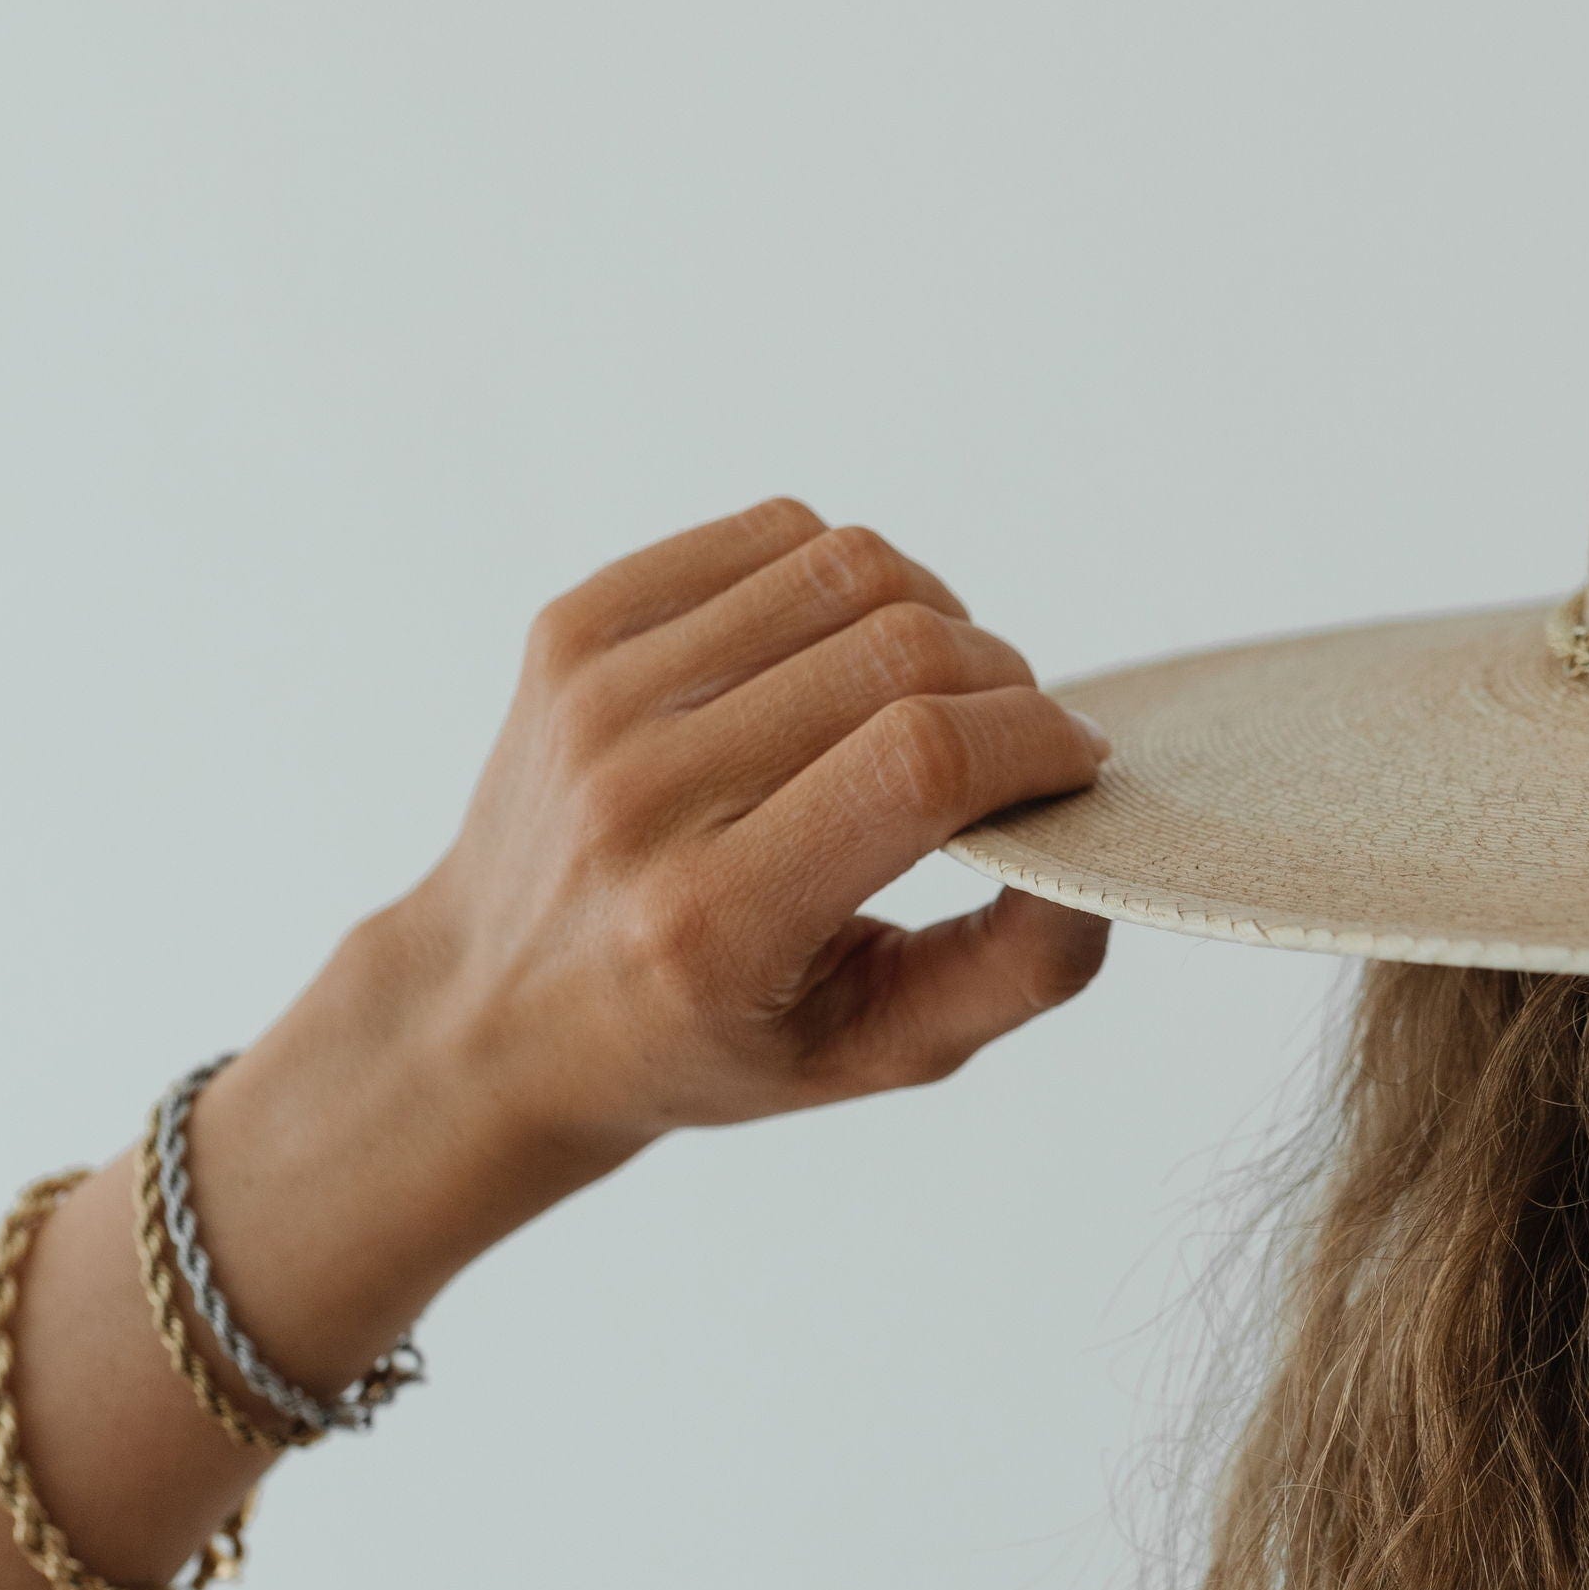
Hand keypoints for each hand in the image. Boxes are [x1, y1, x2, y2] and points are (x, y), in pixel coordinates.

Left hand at [232, 501, 1112, 1286]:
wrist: (489, 1011)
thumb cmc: (702, 1040)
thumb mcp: (870, 1053)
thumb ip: (1011, 974)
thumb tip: (1100, 862)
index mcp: (714, 923)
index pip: (919, 764)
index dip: (1035, 740)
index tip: (1075, 766)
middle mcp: (641, 799)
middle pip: (896, 652)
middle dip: (1003, 679)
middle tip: (1014, 737)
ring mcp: (595, 699)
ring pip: (841, 569)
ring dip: (936, 615)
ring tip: (937, 689)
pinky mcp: (572, 628)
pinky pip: (767, 536)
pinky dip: (844, 576)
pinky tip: (844, 653)